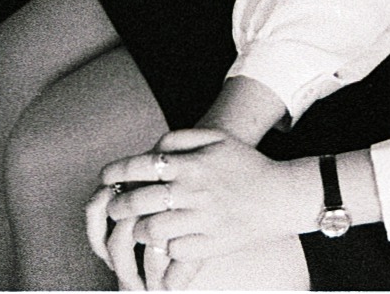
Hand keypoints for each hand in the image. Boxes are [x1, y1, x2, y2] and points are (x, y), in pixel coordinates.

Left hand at [87, 130, 314, 289]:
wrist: (283, 195)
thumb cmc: (248, 165)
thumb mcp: (218, 139)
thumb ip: (182, 138)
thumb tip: (153, 148)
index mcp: (192, 163)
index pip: (141, 166)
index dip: (117, 171)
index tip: (106, 177)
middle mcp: (193, 191)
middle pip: (139, 201)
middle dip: (119, 206)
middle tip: (115, 208)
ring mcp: (201, 220)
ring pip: (151, 230)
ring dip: (139, 230)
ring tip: (138, 228)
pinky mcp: (210, 245)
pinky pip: (174, 251)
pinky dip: (165, 249)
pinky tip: (165, 243)